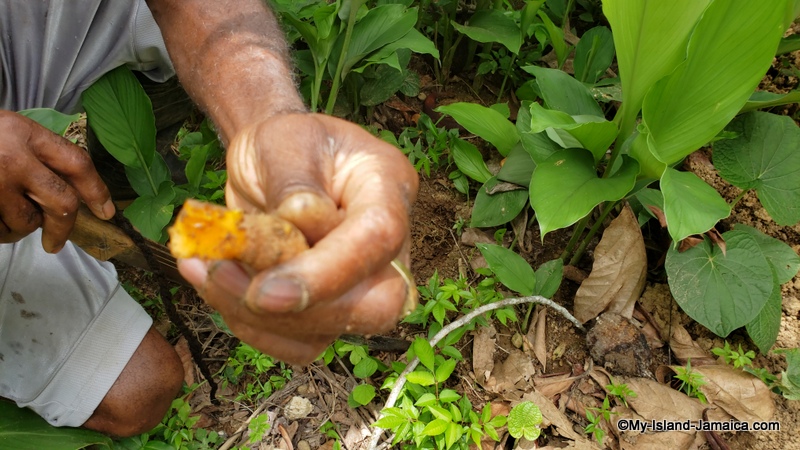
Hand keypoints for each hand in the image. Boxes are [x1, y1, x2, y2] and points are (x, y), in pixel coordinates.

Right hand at [0, 111, 114, 251]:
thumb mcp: (7, 132)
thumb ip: (38, 155)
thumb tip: (77, 196)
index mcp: (24, 133)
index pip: (77, 163)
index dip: (97, 190)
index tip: (106, 211)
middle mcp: (11, 156)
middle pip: (61, 202)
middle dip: (63, 227)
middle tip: (55, 242)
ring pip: (25, 222)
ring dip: (19, 229)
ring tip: (2, 216)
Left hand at [178, 113, 418, 363]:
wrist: (274, 162)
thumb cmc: (285, 144)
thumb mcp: (283, 141)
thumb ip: (294, 181)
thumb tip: (301, 221)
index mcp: (388, 188)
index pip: (377, 240)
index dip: (327, 274)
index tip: (263, 292)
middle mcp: (388, 247)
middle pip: (374, 307)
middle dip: (296, 312)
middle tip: (222, 275)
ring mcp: (361, 285)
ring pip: (326, 332)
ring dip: (255, 317)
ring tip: (203, 266)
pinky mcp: (329, 310)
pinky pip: (298, 342)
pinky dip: (250, 326)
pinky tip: (216, 283)